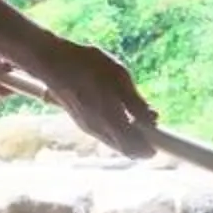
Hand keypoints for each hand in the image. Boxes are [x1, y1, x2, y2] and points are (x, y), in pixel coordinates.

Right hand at [16, 35, 159, 158]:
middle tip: (152, 132)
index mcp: (110, 119)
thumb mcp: (119, 77)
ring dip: (129, 139)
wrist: (54, 62)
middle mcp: (98, 129)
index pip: (135, 147)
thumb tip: (153, 120)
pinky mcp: (81, 123)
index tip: (159, 145)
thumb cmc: (88, 65)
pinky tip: (121, 119)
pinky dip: (117, 134)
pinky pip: (105, 136)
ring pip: (114, 144)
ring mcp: (88, 128)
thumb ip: (136, 102)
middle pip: (125, 149)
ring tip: (139, 123)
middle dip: (141, 146)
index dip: (149, 150)